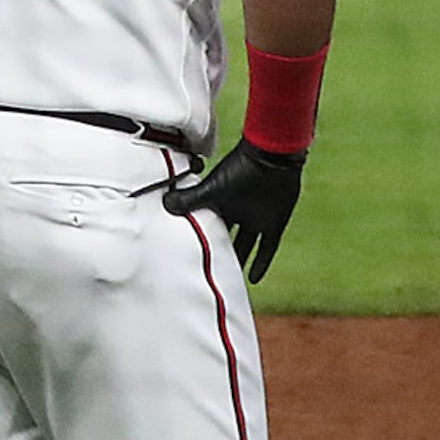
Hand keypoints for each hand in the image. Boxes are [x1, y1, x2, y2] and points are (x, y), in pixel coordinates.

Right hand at [160, 141, 307, 283]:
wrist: (272, 158)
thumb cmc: (241, 168)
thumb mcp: (212, 188)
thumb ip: (191, 198)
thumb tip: (165, 203)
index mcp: (220, 202)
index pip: (207, 224)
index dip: (199, 238)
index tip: (186, 253)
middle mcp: (237, 212)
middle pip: (226, 237)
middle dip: (219, 252)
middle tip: (206, 274)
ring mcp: (256, 219)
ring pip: (246, 245)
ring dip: (239, 260)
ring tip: (227, 281)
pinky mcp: (274, 224)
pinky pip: (267, 248)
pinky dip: (261, 264)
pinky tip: (253, 280)